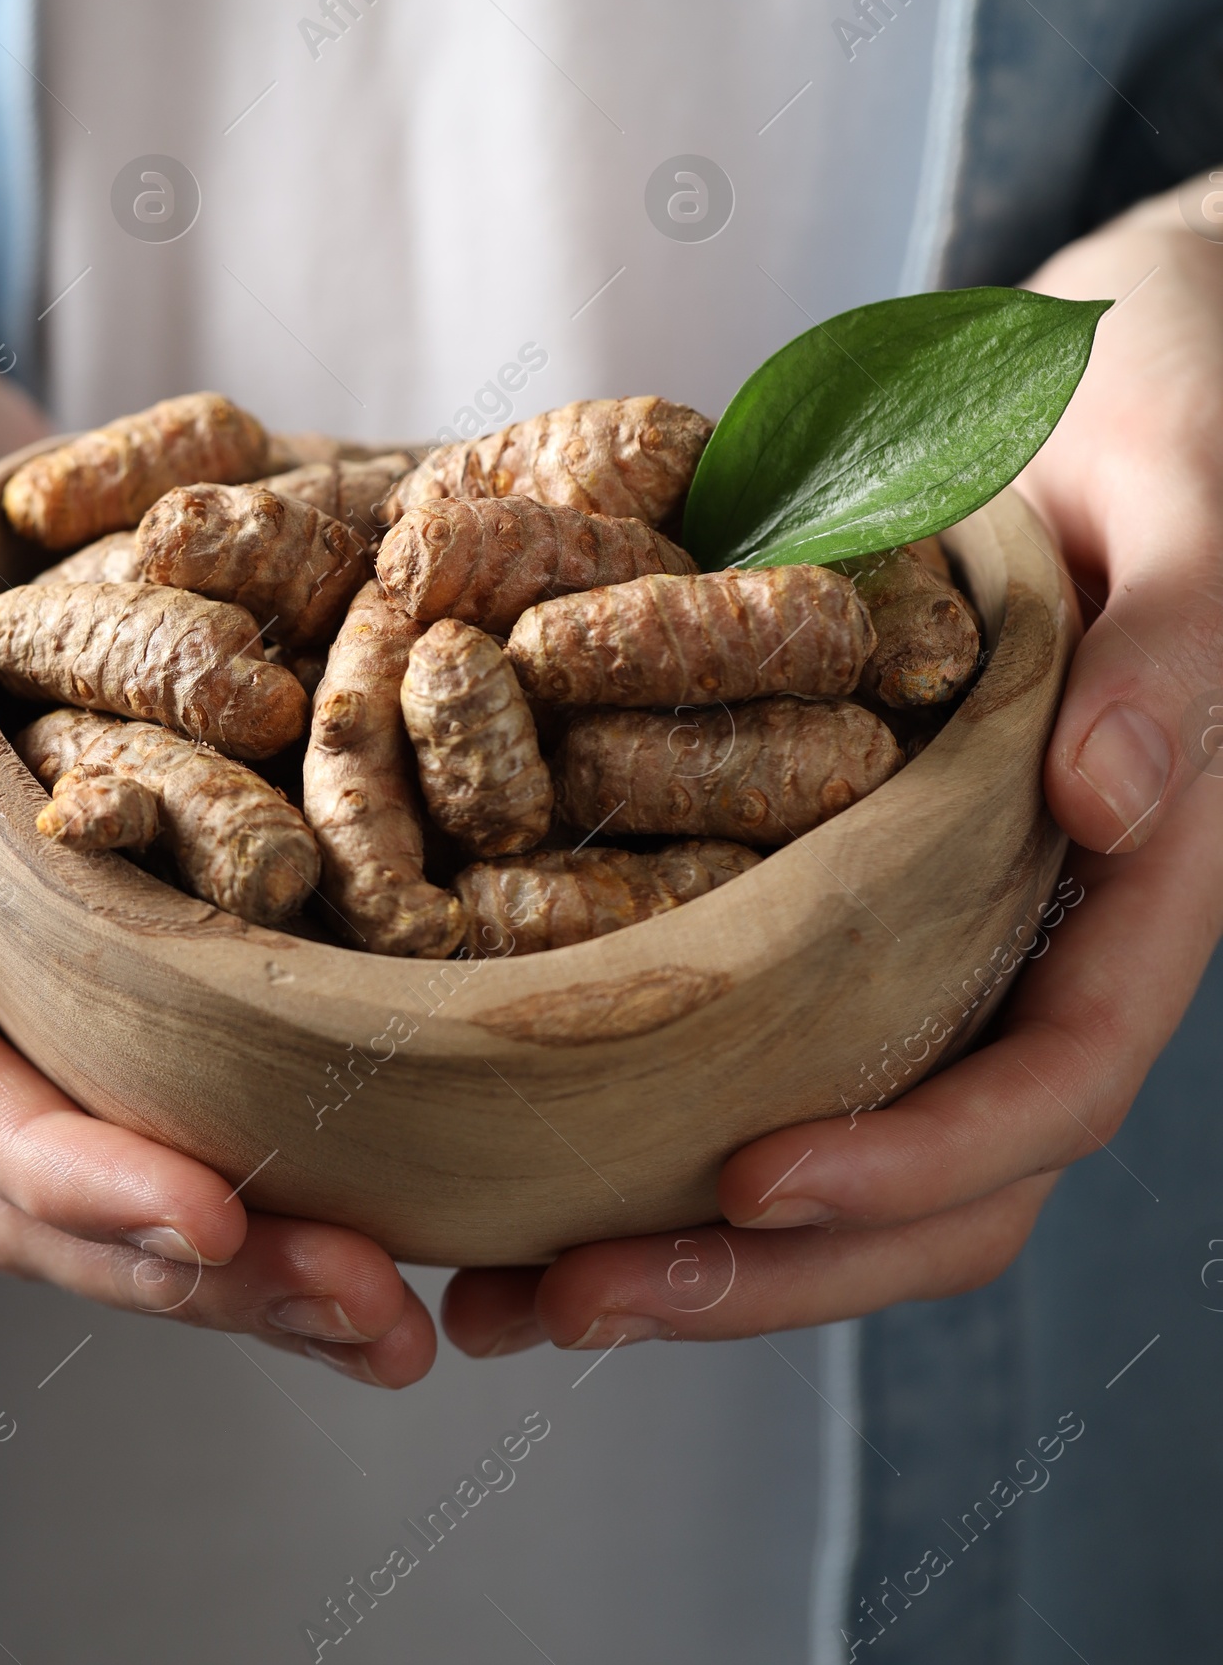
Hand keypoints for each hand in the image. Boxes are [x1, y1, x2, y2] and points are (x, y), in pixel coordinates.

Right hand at [0, 204, 433, 1384]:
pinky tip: (368, 1153)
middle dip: (187, 1261)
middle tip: (375, 1320)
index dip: (64, 1166)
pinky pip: (137, 1046)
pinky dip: (244, 1120)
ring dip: (234, 1239)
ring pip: (81, 1135)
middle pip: (10, 1163)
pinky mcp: (47, 904)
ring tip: (399, 1298)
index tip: (223, 1224)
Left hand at [443, 173, 1222, 1356]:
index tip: (748, 1174)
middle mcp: (1041, 930)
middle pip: (938, 1178)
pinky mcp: (855, 873)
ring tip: (509, 1290)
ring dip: (693, 1235)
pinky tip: (522, 1130)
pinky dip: (663, 1098)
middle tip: (561, 1301)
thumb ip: (1175, 653)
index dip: (914, 1157)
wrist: (1114, 363)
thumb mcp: (1190, 499)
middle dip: (764, 1266)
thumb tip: (1101, 808)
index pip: (1053, 1081)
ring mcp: (949, 917)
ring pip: (849, 1135)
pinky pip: (776, 1025)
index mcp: (1140, 880)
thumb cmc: (1177, 406)